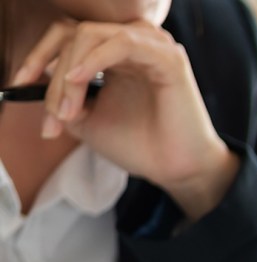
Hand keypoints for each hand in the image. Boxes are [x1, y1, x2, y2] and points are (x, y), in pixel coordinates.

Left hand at [14, 17, 237, 219]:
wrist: (175, 170)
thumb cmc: (140, 145)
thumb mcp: (87, 119)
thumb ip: (62, 96)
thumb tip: (35, 85)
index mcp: (117, 54)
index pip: (68, 35)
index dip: (38, 56)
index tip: (19, 84)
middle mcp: (134, 43)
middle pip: (74, 35)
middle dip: (54, 76)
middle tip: (55, 116)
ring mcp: (152, 47)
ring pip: (91, 35)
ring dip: (70, 72)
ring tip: (69, 109)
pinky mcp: (168, 58)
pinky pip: (122, 43)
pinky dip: (95, 59)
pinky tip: (81, 80)